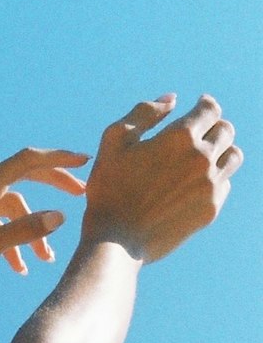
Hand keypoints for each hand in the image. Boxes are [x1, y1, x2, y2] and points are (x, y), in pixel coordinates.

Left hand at [0, 147, 89, 301]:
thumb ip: (22, 231)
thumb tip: (60, 217)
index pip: (28, 161)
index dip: (58, 160)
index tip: (85, 164)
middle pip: (23, 177)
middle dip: (52, 188)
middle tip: (80, 199)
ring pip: (10, 206)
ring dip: (30, 229)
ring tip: (45, 260)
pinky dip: (9, 238)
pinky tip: (18, 267)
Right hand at [81, 92, 243, 261]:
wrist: (116, 242)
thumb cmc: (110, 190)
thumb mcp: (115, 142)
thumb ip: (144, 113)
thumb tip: (173, 99)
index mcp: (181, 136)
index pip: (211, 109)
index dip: (205, 105)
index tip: (200, 107)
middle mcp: (202, 158)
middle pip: (226, 130)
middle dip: (214, 127)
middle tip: (201, 133)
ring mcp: (209, 185)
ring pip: (233, 156)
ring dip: (222, 151)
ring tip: (206, 156)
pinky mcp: (210, 209)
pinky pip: (225, 185)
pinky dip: (215, 179)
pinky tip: (197, 183)